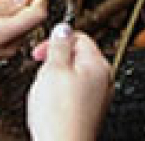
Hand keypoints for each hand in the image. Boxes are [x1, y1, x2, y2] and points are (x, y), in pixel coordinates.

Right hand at [0, 0, 46, 71]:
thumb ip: (3, 3)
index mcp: (3, 34)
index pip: (38, 15)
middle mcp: (10, 45)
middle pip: (35, 19)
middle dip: (29, 2)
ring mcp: (9, 49)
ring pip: (28, 23)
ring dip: (21, 10)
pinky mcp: (6, 49)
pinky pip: (18, 29)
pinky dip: (14, 18)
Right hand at [28, 24, 112, 140]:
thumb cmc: (59, 116)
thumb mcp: (53, 69)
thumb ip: (59, 45)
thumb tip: (64, 28)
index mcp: (98, 64)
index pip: (80, 38)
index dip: (57, 41)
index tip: (41, 52)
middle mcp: (103, 79)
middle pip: (76, 58)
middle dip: (55, 64)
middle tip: (43, 76)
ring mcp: (98, 97)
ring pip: (72, 78)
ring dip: (56, 82)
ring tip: (46, 97)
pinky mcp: (89, 113)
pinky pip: (73, 96)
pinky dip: (60, 99)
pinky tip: (51, 109)